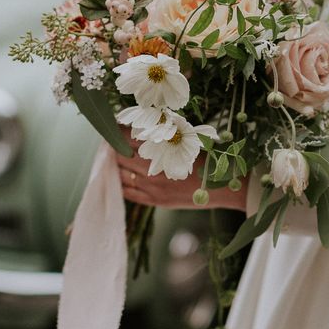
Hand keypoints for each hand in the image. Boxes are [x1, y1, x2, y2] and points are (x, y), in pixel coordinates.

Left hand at [117, 132, 247, 210]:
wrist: (220, 186)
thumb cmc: (206, 160)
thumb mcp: (186, 142)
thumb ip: (164, 136)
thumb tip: (142, 128)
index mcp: (160, 151)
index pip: (129, 138)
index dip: (117, 133)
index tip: (111, 128)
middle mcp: (153, 169)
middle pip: (121, 157)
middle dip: (113, 149)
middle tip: (108, 144)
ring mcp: (152, 187)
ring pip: (121, 175)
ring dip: (115, 166)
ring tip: (111, 160)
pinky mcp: (155, 201)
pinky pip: (129, 194)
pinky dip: (120, 185)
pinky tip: (118, 178)